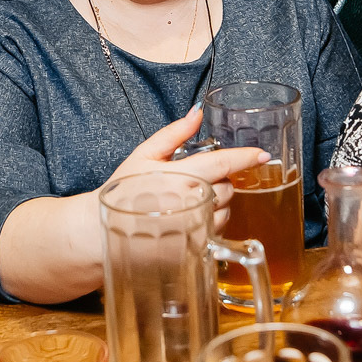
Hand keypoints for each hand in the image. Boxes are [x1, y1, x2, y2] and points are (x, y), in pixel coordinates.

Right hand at [108, 108, 268, 229]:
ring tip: (189, 203)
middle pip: (228, 189)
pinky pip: (216, 233)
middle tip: (196, 183)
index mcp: (180, 174)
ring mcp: (192, 227)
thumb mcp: (143, 155)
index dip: (246, 158)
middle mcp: (190, 201)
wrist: (98, 233)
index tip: (262, 155)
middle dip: (221, 183)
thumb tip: (197, 113)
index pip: (223, 163)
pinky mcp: (192, 248)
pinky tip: (190, 220)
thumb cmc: (121, 192)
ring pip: (226, 212)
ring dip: (218, 205)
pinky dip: (210, 224)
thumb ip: (174, 134)